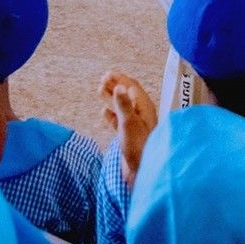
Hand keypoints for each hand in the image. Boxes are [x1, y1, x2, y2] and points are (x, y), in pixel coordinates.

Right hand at [101, 72, 156, 186]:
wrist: (141, 170)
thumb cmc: (138, 146)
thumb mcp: (128, 123)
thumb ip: (123, 105)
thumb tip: (119, 86)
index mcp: (145, 107)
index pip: (132, 87)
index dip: (120, 79)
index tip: (107, 73)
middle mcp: (141, 114)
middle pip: (127, 95)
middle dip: (115, 86)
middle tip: (102, 79)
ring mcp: (135, 124)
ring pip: (122, 106)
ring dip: (111, 97)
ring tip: (100, 90)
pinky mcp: (129, 135)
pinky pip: (119, 120)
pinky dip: (111, 114)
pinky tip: (104, 112)